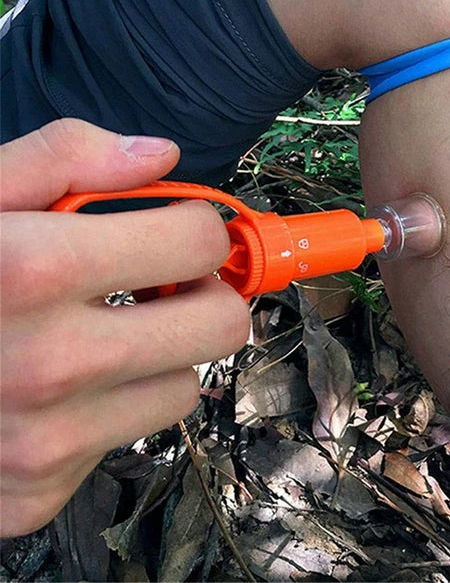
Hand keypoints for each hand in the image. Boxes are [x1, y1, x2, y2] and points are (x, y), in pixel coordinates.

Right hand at [0, 119, 249, 536]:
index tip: (179, 232)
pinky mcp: (36, 490)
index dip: (196, 228)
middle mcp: (48, 366)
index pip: (198, 242)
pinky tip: (63, 389)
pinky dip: (112, 408)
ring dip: (159, 357)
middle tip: (165, 285)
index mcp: (32, 270)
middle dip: (202, 295)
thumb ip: (64, 158)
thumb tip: (158, 155)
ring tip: (101, 335)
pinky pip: (130, 436)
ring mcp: (44, 442)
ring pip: (183, 387)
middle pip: (221, 326)